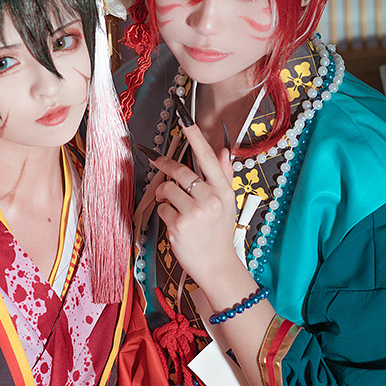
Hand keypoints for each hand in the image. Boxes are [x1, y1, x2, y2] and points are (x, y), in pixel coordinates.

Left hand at [151, 122, 239, 289]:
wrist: (217, 264)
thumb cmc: (219, 233)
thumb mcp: (228, 203)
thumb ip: (224, 175)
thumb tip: (223, 151)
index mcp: (223, 190)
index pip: (208, 157)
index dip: (195, 137)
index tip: (185, 120)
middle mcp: (210, 199)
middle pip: (180, 171)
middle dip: (165, 166)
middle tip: (157, 163)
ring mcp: (194, 213)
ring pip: (167, 189)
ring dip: (163, 194)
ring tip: (169, 203)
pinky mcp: (179, 225)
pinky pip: (162, 208)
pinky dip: (163, 212)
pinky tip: (174, 222)